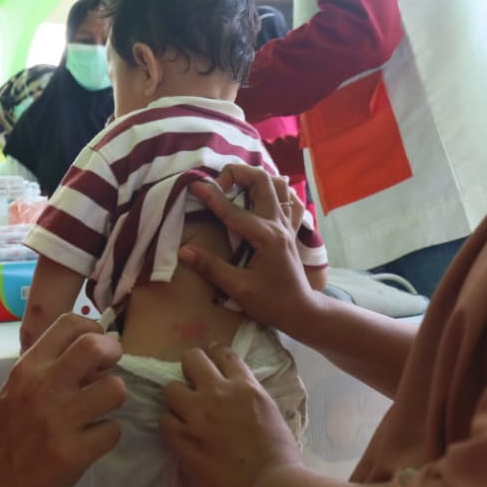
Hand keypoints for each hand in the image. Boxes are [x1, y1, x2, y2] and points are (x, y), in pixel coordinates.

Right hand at [0, 314, 124, 486]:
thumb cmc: (4, 435)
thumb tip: (92, 358)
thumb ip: (47, 369)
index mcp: (28, 368)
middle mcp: (44, 387)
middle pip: (95, 346)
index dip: (94, 330)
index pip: (69, 323)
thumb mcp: (15, 389)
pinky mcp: (73, 453)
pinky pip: (113, 431)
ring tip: (100, 410)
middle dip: (113, 353)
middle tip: (109, 370)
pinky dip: (107, 435)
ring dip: (114, 398)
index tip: (96, 347)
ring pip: (115, 389)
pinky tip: (92, 441)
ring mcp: (59, 420)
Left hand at [161, 344, 303, 486]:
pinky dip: (171, 426)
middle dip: (189, 368)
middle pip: (191, 359)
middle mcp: (218, 393)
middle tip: (192, 383)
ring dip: (176, 399)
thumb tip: (240, 400)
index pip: (224, 355)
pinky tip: (180, 435)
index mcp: (246, 387)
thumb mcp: (272, 415)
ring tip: (183, 412)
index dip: (214, 354)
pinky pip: (164, 421)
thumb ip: (252, 401)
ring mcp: (197, 415)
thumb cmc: (281, 458)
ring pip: (170, 388)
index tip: (210, 358)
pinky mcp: (183, 439)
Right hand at [178, 164, 322, 335]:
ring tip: (236, 188)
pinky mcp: (290, 230)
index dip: (211, 196)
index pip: (233, 210)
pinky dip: (275, 192)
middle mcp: (279, 224)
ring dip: (256, 179)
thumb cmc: (271, 303)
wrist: (302, 312)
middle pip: (263, 180)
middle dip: (238, 174)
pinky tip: (261, 198)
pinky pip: (288, 200)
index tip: (194, 184)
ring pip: (277, 185)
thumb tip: (184, 251)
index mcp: (266, 237)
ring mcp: (287, 225)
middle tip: (218, 186)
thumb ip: (212, 267)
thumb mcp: (239, 289)